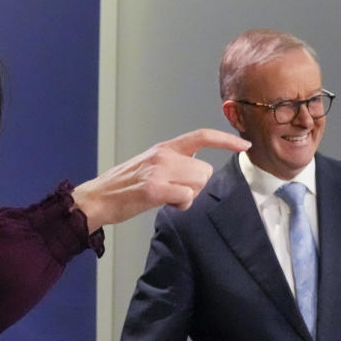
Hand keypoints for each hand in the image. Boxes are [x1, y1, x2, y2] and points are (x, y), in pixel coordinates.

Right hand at [71, 129, 250, 231]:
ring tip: (168, 199)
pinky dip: (181, 205)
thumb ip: (174, 165)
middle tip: (176, 194)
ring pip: (198, 183)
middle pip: (204, 170)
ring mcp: (159, 171)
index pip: (201, 135)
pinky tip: (166, 205)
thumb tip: (198, 175)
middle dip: (197, 186)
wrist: (96, 199)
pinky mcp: (154, 189)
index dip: (226, 140)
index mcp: (164, 148)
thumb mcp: (150, 166)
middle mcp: (164, 155)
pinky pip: (186, 197)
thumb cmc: (123, 188)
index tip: (244, 144)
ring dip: (189, 197)